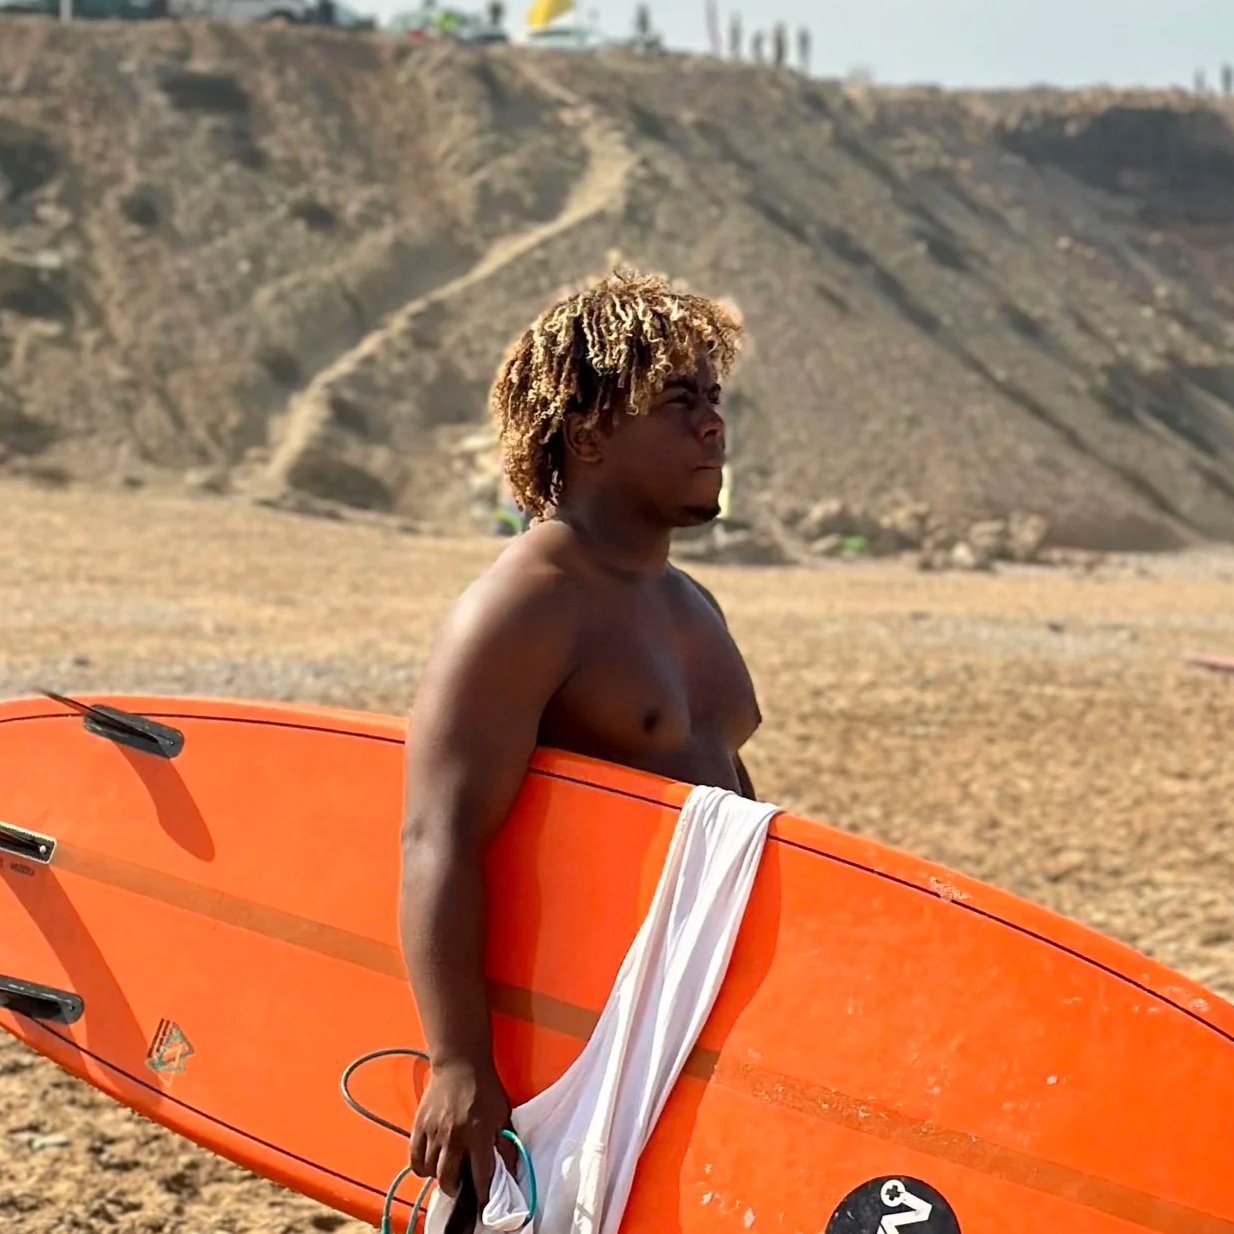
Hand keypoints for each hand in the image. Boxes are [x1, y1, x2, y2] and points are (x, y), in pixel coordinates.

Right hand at [409, 1059, 513, 1204]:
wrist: (460, 1063)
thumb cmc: (485, 1088)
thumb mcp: (502, 1114)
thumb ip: (506, 1142)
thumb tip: (511, 1168)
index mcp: (478, 1134)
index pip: (480, 1175)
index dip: (482, 1194)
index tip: (483, 1202)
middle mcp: (455, 1136)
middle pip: (448, 1179)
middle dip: (455, 1189)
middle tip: (460, 1185)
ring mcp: (434, 1132)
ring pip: (431, 1171)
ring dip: (439, 1177)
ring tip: (447, 1171)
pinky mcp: (419, 1126)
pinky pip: (415, 1158)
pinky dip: (421, 1167)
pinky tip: (430, 1163)